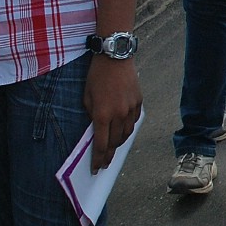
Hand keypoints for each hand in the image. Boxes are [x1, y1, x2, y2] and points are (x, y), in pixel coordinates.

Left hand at [84, 56, 141, 171]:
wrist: (115, 58)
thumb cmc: (97, 76)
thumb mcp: (87, 97)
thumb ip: (91, 115)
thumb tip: (95, 130)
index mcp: (102, 114)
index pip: (100, 144)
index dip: (97, 158)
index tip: (95, 168)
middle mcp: (118, 114)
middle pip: (114, 142)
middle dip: (108, 155)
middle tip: (104, 163)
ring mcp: (130, 109)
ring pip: (126, 134)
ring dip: (118, 144)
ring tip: (113, 149)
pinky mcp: (138, 103)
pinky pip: (133, 122)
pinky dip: (127, 129)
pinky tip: (122, 132)